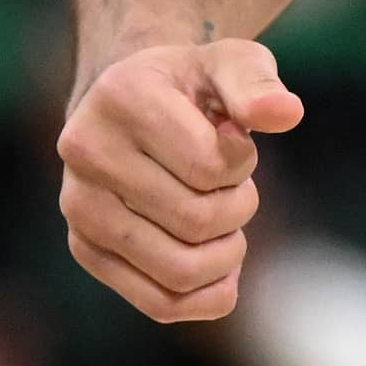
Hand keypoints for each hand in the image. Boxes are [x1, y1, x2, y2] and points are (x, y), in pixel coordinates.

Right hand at [57, 39, 305, 321]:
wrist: (131, 103)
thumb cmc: (192, 84)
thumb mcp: (230, 63)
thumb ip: (258, 84)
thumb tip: (287, 113)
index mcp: (122, 96)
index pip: (208, 165)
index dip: (243, 162)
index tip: (236, 139)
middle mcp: (86, 151)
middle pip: (196, 220)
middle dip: (239, 207)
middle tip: (236, 185)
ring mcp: (79, 205)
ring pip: (179, 270)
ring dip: (226, 254)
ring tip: (227, 221)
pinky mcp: (83, 248)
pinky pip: (158, 302)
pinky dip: (206, 296)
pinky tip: (222, 269)